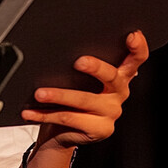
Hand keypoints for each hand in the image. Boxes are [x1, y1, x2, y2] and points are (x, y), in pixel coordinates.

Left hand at [20, 30, 148, 148]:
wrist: (64, 132)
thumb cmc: (71, 97)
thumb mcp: (78, 78)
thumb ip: (79, 64)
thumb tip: (57, 44)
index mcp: (119, 76)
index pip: (135, 59)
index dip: (137, 47)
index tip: (131, 35)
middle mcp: (119, 93)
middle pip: (111, 77)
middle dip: (95, 67)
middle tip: (78, 62)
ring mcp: (111, 112)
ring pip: (84, 100)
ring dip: (58, 95)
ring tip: (39, 93)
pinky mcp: (99, 130)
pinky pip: (69, 119)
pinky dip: (45, 114)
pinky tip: (30, 111)